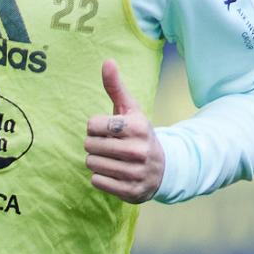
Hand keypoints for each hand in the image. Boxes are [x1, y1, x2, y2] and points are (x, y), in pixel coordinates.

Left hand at [84, 59, 164, 202]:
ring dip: (97, 161)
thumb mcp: (131, 110)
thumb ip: (116, 87)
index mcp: (138, 127)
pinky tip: (115, 173)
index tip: (109, 130)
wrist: (164, 168)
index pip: (92, 125)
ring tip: (112, 159)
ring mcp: (135, 173)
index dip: (96, 127)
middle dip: (95, 144)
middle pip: (89, 145)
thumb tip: (107, 61)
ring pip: (92, 164)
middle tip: (110, 146)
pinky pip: (97, 181)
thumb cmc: (139, 134)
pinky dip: (101, 177)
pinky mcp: (131, 191)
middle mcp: (138, 150)